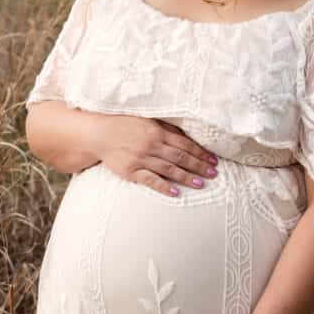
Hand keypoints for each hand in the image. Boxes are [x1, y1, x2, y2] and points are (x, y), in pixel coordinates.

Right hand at [95, 115, 217, 196]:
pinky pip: (150, 180)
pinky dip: (164, 186)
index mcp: (157, 131)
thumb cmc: (125, 125)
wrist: (99, 134)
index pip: (185, 144)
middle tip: (213, 173)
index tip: (213, 160)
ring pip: (169, 169)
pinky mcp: (131, 171)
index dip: (200, 153)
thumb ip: (166, 128)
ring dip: (187, 177)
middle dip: (199, 166)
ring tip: (201, 184)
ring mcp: (141, 158)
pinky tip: (176, 192)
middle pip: (181, 157)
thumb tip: (186, 136)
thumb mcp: (147, 120)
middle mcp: (152, 145)